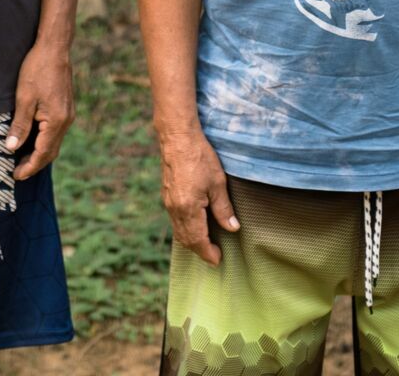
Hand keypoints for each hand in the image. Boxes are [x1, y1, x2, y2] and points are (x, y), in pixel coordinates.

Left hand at [5, 39, 74, 179]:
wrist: (54, 47)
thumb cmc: (37, 69)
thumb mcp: (24, 97)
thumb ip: (20, 125)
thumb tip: (11, 148)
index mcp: (57, 121)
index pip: (43, 153)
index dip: (29, 167)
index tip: (15, 176)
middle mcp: (66, 120)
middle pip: (51, 151)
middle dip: (35, 164)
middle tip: (17, 172)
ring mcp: (68, 114)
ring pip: (54, 142)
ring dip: (40, 153)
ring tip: (22, 160)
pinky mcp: (66, 107)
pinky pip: (55, 132)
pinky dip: (44, 141)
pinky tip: (32, 139)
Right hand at [159, 129, 239, 266]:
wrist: (177, 137)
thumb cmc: (199, 157)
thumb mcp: (217, 183)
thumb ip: (223, 208)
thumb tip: (233, 228)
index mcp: (188, 209)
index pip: (198, 241)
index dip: (208, 253)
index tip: (218, 260)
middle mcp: (175, 209)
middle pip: (186, 239)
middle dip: (199, 250)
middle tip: (213, 254)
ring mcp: (168, 202)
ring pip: (178, 231)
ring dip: (191, 240)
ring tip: (205, 242)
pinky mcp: (166, 194)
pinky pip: (174, 220)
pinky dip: (184, 228)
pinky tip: (194, 224)